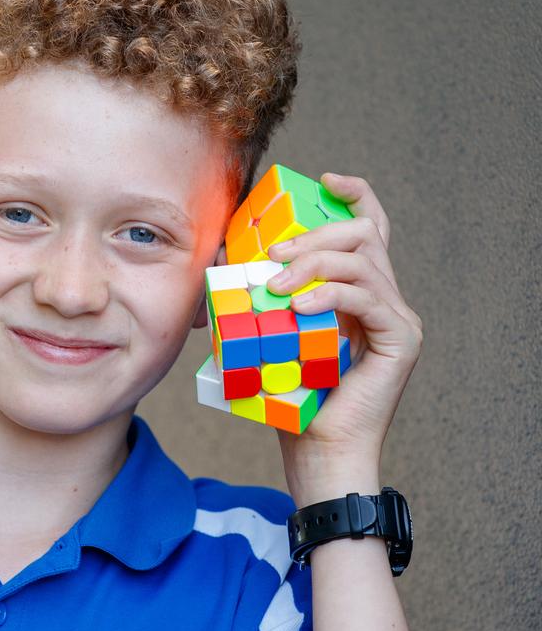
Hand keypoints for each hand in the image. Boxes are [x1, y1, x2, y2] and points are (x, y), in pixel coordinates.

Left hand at [264, 173, 422, 504]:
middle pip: (363, 233)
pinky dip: (329, 294)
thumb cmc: (290, 395)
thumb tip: (229, 255)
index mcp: (357, 290)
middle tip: (270, 259)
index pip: (368, 226)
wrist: (317, 451)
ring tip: (274, 288)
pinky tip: (298, 306)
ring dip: (312, 264)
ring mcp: (395, 317)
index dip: (354, 194)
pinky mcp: (400, 339)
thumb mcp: (271, 330)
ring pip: (363, 259)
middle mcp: (383, 297)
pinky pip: (367, 297)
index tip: (325, 179)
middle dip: (313, 235)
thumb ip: (264, 293)